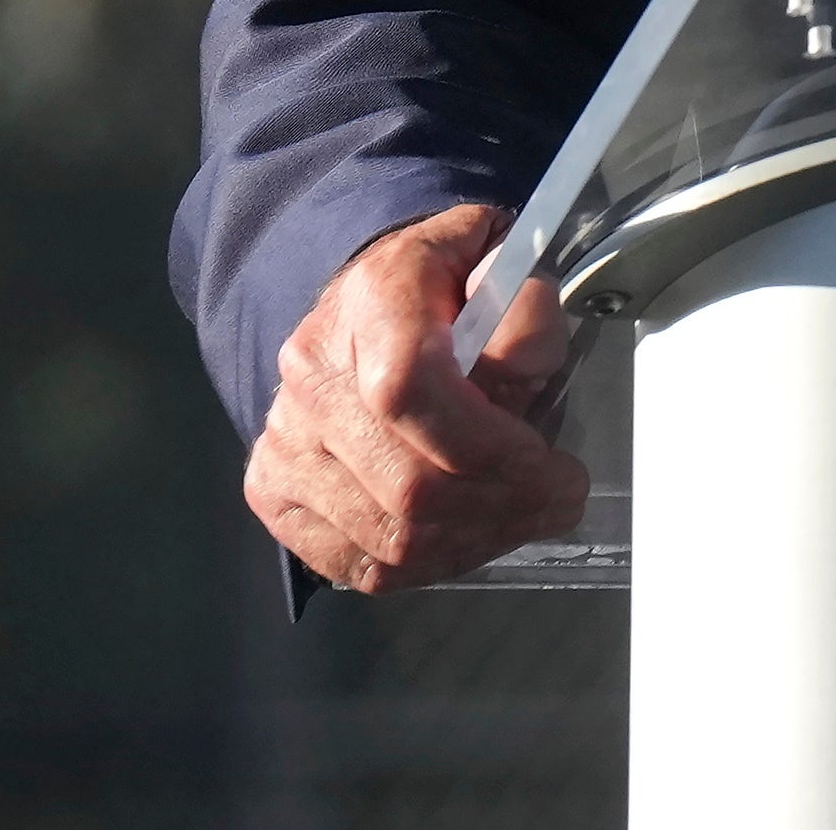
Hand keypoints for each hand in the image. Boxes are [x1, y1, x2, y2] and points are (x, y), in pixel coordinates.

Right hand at [242, 202, 587, 592]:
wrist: (365, 306)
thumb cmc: (446, 291)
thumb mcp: (501, 269)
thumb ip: (525, 312)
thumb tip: (528, 366)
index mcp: (370, 299)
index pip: (410, 390)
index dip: (490, 446)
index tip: (555, 463)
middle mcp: (310, 373)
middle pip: (407, 482)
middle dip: (505, 506)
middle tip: (562, 500)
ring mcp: (284, 439)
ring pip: (390, 536)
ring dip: (477, 542)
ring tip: (525, 519)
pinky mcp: (274, 491)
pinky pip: (359, 565)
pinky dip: (429, 566)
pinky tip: (471, 538)